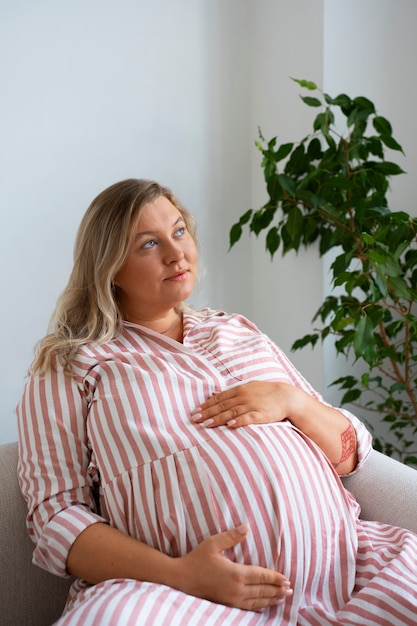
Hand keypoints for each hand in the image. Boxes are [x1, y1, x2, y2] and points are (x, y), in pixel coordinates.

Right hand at [173, 524, 291, 610]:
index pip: (261, 576)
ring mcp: (232, 599)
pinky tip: (264, 605)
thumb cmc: (196, 559)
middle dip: (278, 590)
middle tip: (291, 590)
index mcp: (235, 573)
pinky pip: (248, 608)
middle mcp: (236, 589)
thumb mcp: (213, 543)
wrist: (181, 579)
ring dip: (272, 600)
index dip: (275, 578)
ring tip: (283, 598)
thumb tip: (246, 527)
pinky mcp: (227, 604)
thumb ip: (231, 536)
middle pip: (263, 590)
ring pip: (257, 601)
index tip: (286, 579)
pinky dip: (259, 606)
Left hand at [191, 381, 299, 427]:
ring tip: (206, 424)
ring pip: (231, 412)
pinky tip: (230, 425)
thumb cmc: (266, 393)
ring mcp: (252, 405)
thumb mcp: (248, 388)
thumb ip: (230, 392)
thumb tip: (213, 393)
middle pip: (222, 405)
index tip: (195, 411)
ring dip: (218, 418)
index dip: (206, 405)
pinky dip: (238, 421)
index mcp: (240, 390)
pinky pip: (248, 418)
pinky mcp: (261, 414)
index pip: (219, 398)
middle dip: (207, 412)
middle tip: (194, 419)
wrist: (287, 396)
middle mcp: (243, 396)